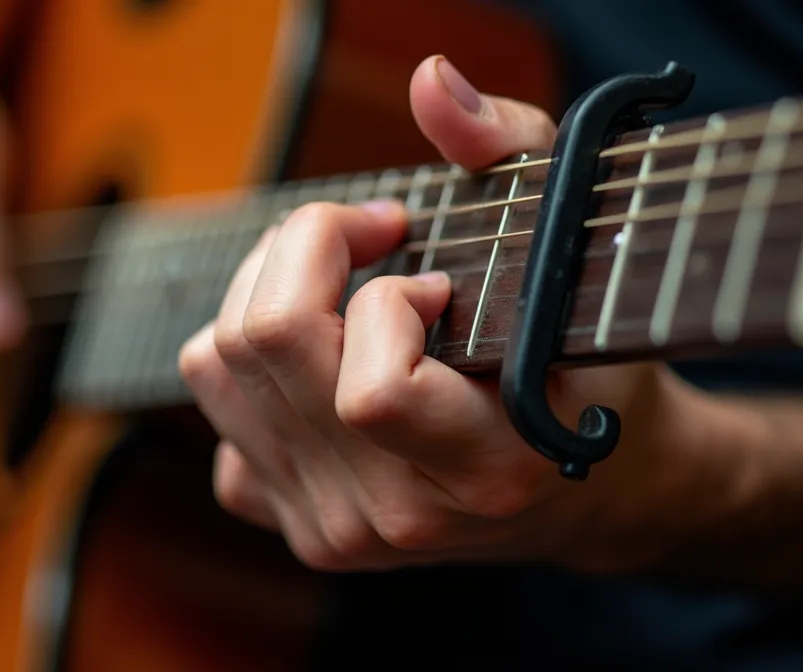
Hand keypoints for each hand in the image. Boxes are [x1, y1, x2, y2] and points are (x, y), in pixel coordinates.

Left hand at [179, 56, 726, 572]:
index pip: (373, 392)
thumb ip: (511, 150)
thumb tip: (429, 84)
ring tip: (340, 282)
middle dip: (308, 250)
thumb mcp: (573, 248)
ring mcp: (336, 529)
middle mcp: (397, 515)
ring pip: (214, 366)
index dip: (388, 303)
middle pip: (266, 347)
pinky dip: (250, 363)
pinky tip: (319, 357)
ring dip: (267, 289)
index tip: (434, 280)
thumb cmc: (585, 368)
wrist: (588, 491)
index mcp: (487, 469)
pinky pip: (216, 412)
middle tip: (371, 236)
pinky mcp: (293, 524)